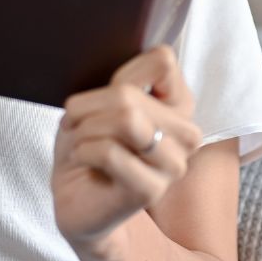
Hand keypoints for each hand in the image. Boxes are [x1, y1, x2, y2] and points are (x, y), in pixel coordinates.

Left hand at [51, 44, 202, 255]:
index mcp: (179, 107)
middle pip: (129, 93)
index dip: (119, 75)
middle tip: (77, 126)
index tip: (104, 99)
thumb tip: (155, 61)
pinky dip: (83, 151)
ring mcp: (172, 164)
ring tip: (81, 144)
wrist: (75, 199)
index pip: (162, 61)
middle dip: (88, 107)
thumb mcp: (102, 103)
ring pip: (124, 120)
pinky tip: (84, 162)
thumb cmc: (90, 146)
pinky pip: (109, 151)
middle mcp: (186, 135)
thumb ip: (128, 81)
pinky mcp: (151, 189)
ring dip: (85, 130)